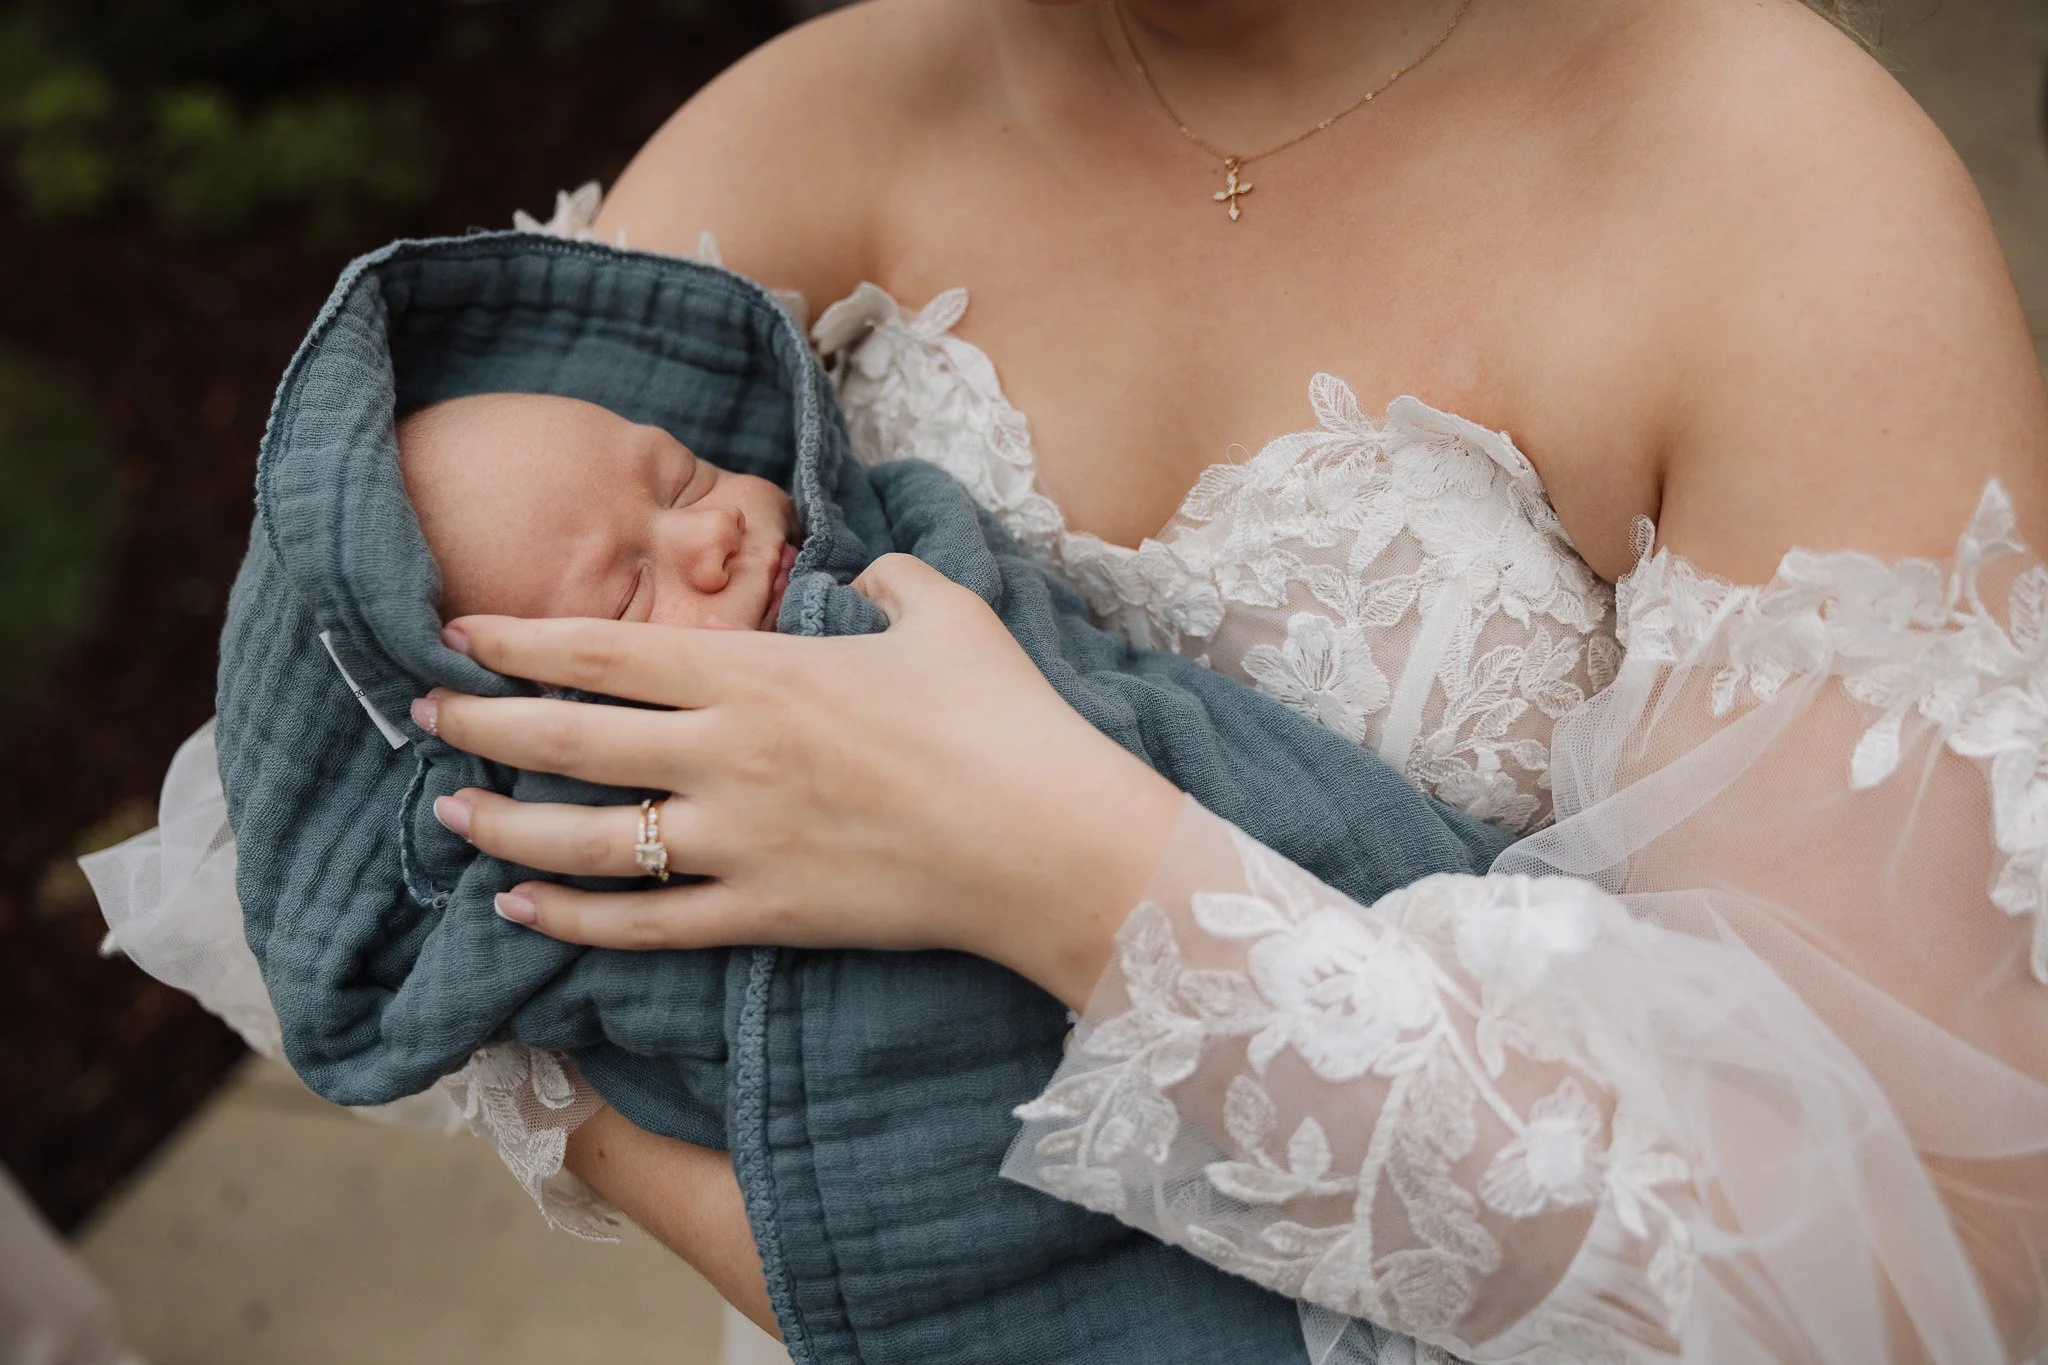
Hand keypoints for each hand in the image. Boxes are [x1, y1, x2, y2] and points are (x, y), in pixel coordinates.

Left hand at [417, 554, 1181, 1009]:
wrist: (1048, 841)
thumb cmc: (1003, 719)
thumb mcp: (947, 615)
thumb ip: (890, 580)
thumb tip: (866, 573)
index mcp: (761, 673)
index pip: (606, 651)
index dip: (519, 641)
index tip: (456, 634)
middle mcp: (727, 754)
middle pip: (570, 740)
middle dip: (481, 725)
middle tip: (423, 715)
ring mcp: (739, 841)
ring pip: (587, 841)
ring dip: (505, 829)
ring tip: (450, 820)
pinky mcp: (765, 914)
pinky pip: (646, 925)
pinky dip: (574, 920)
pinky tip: (523, 911)